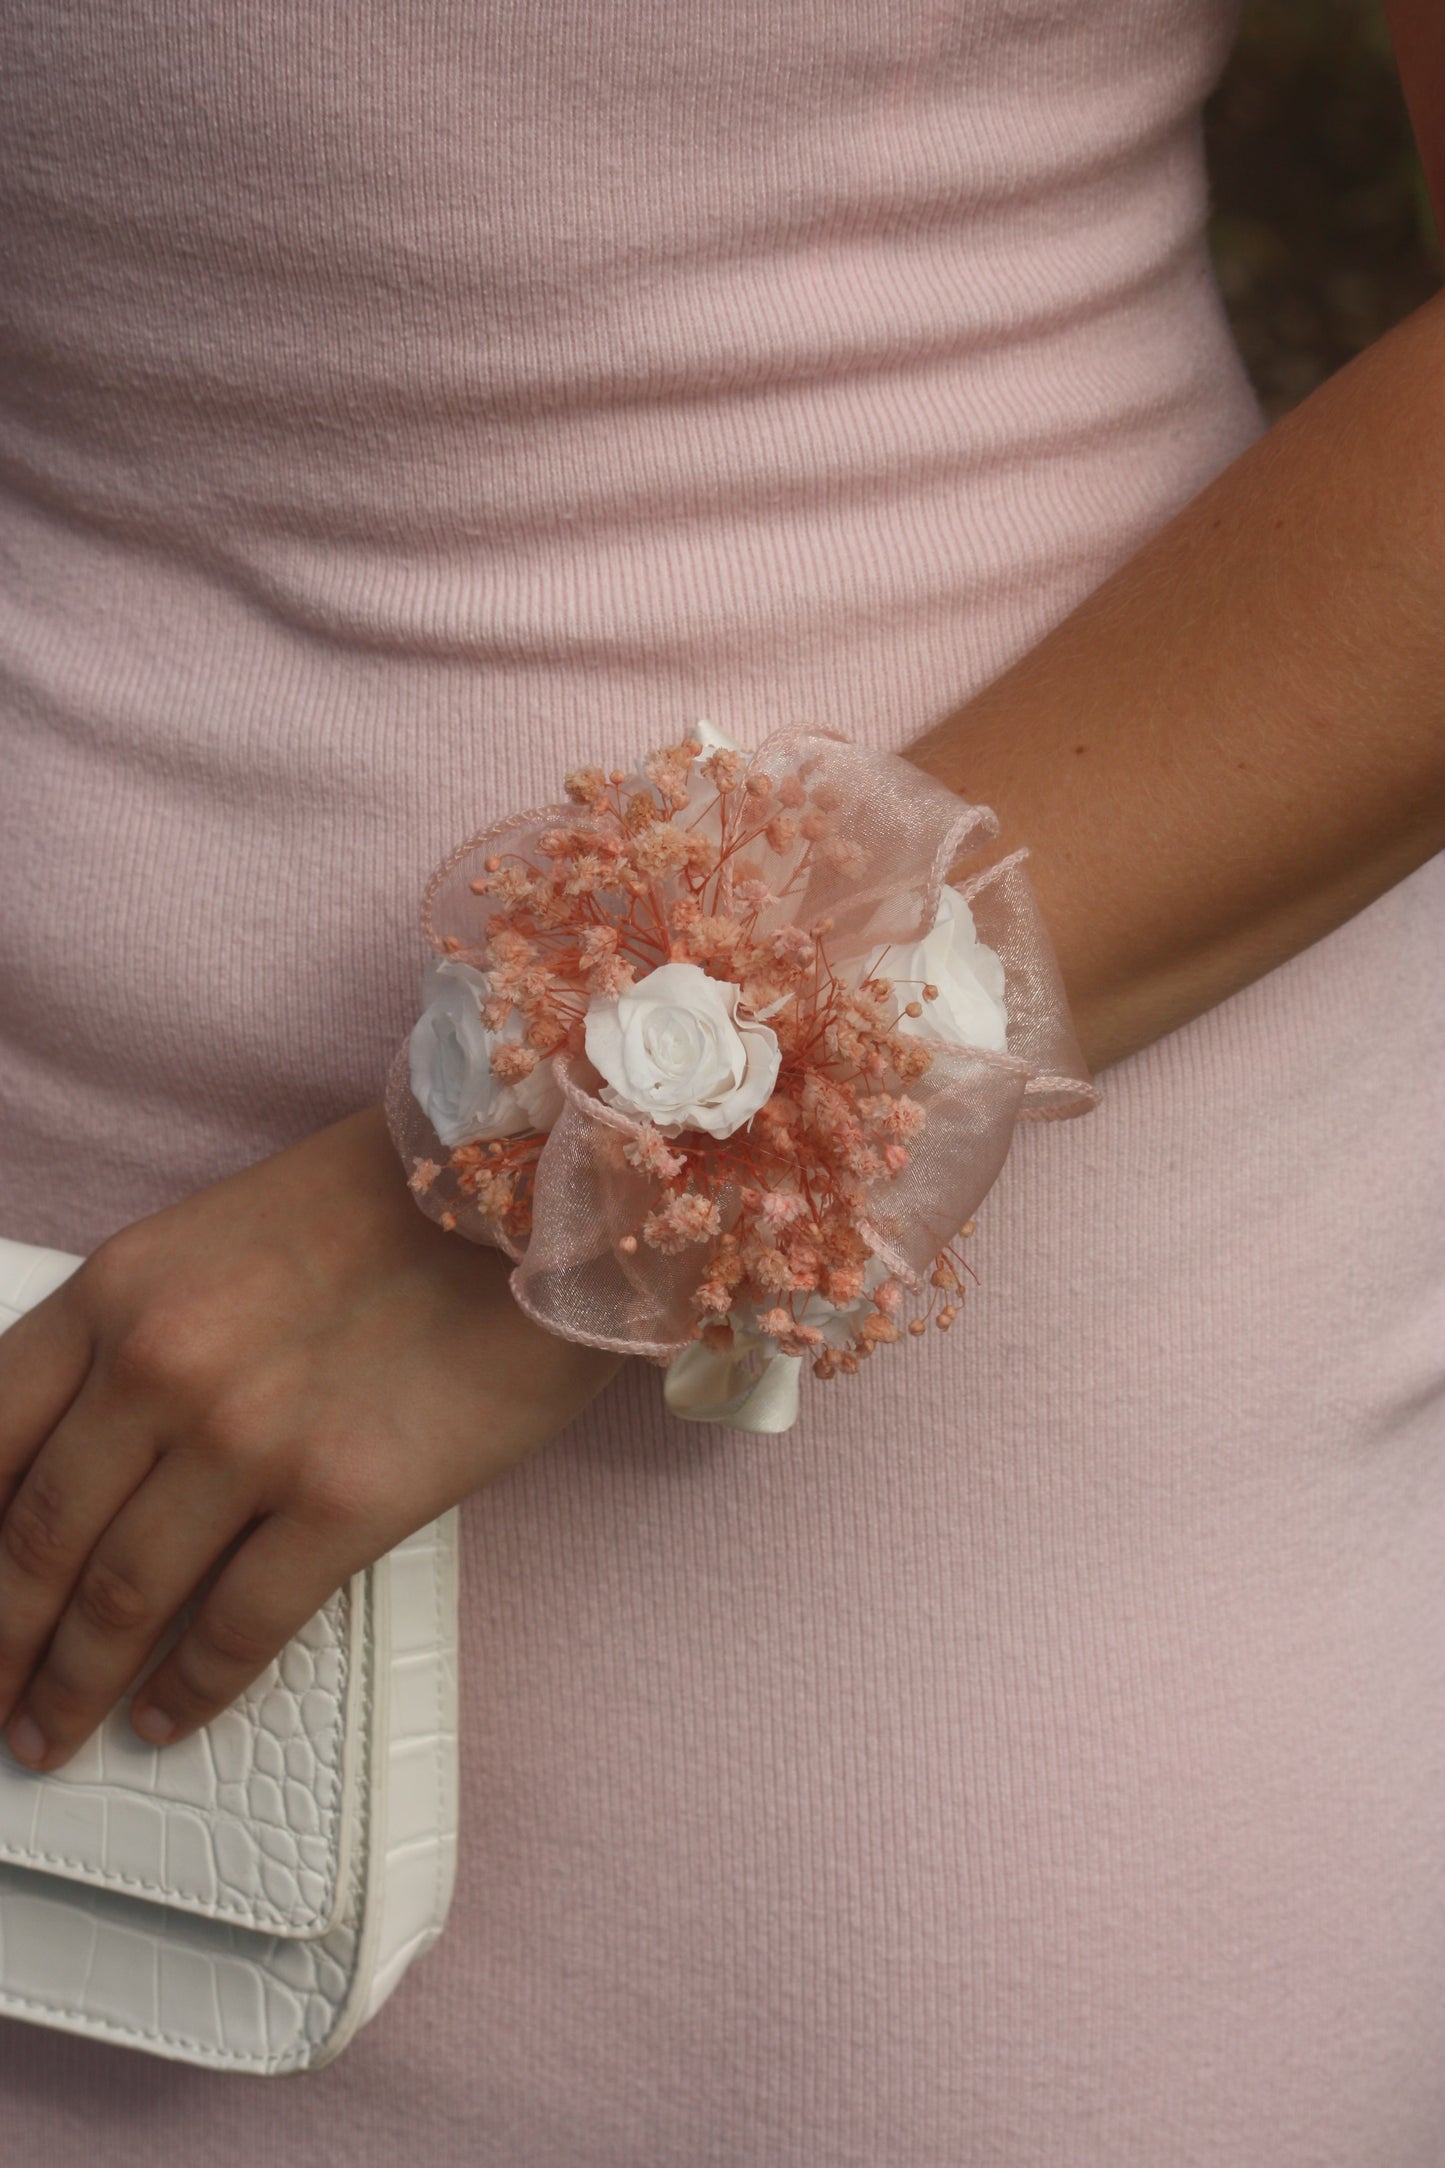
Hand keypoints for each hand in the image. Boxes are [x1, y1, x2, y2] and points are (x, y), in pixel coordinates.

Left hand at [0, 1105, 621, 1771]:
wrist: (542, 1189)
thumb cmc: (398, 1202)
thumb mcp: (220, 1237)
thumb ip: (140, 1334)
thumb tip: (86, 1458)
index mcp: (121, 1290)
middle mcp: (163, 1365)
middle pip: (37, 1540)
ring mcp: (250, 1438)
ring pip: (121, 1599)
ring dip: (73, 1685)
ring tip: (54, 1728)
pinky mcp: (347, 1500)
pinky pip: (239, 1625)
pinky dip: (192, 1688)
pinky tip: (169, 1714)